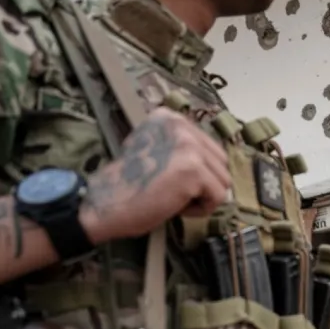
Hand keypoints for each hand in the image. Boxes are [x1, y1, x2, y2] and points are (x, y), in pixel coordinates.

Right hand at [79, 107, 230, 244]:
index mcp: (170, 118)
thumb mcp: (155, 152)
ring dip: (202, 197)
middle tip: (174, 192)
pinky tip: (176, 206)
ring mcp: (188, 145)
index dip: (198, 173)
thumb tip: (215, 165)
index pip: (211, 149)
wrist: (106, 204)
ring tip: (174, 198)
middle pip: (221, 163)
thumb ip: (181, 149)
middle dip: (204, 185)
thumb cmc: (130, 185)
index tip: (169, 180)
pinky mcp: (193, 169)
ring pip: (223, 181)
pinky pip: (218, 197)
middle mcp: (180, 125)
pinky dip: (201, 209)